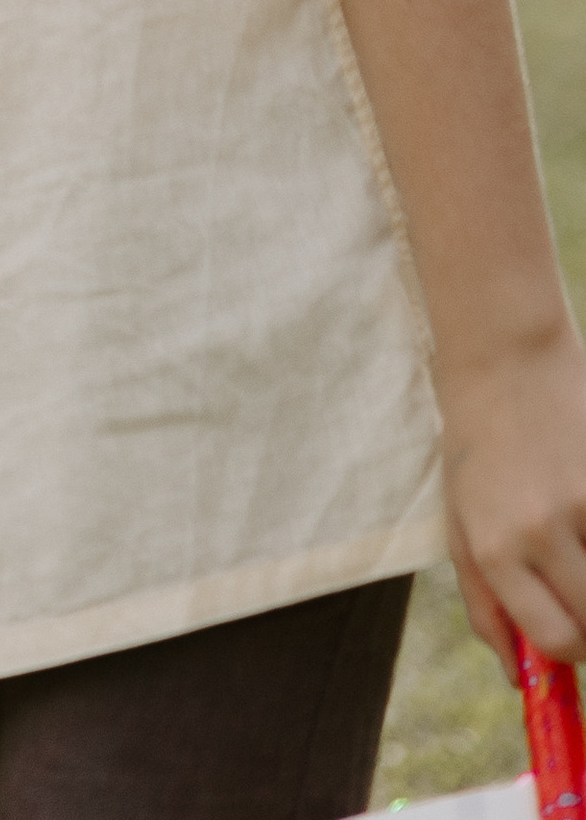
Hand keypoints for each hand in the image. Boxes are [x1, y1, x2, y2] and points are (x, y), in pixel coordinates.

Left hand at [442, 326, 585, 675]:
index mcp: (495, 547)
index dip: (569, 650)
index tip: (568, 635)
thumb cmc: (476, 447)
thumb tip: (518, 679)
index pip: (557, 642)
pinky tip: (579, 498)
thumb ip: (486, 606)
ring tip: (574, 538)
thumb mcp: (460, 524)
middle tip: (573, 581)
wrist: (504, 355)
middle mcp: (541, 530)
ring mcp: (585, 502)